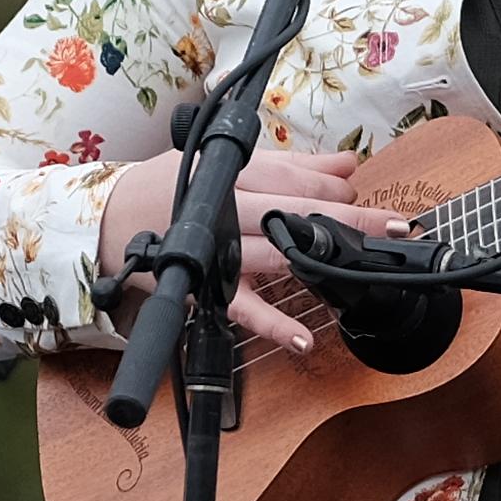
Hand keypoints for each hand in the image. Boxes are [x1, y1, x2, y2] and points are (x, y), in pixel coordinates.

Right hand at [93, 144, 402, 358]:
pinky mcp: (205, 287)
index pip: (292, 176)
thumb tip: (348, 162)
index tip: (364, 191)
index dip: (335, 185)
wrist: (108, 222)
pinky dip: (271, 325)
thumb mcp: (229, 167)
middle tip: (392, 225)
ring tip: (359, 266)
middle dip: (346, 216)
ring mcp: (216, 251)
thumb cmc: (172, 189)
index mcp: (232, 175)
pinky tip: (302, 337)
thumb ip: (292, 167)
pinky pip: (241, 308)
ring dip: (316, 261)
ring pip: (271, 253)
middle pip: (291, 210)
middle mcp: (226, 210)